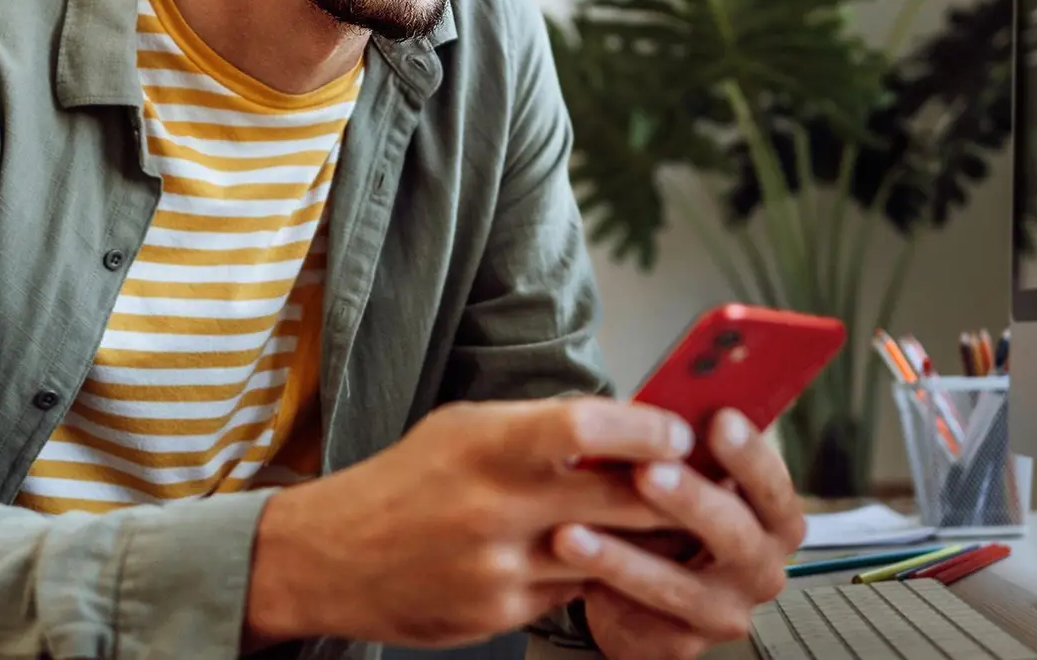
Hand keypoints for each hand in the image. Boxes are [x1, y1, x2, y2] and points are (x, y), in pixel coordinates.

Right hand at [244, 397, 696, 650]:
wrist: (331, 557)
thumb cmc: (404, 482)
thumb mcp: (461, 430)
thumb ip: (535, 429)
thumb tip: (622, 423)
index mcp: (482, 444)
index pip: (582, 426)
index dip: (644, 428)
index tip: (679, 429)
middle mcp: (492, 506)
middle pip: (617, 499)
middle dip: (672, 491)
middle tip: (705, 480)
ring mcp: (498, 567)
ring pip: (607, 554)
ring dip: (646, 540)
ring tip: (674, 522)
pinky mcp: (499, 613)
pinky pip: (570, 592)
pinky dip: (591, 575)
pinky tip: (601, 560)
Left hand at [552, 409, 803, 659]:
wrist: (636, 592)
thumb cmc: (660, 514)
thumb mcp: (675, 474)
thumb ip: (677, 447)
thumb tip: (655, 399)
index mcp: (769, 517)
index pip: (773, 486)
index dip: (750, 454)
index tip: (719, 419)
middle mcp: (759, 566)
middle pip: (737, 534)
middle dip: (691, 500)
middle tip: (648, 473)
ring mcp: (725, 609)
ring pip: (682, 585)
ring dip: (626, 556)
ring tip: (574, 531)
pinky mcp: (683, 642)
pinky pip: (645, 616)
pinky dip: (605, 585)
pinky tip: (570, 556)